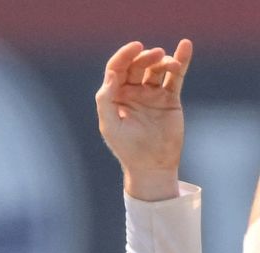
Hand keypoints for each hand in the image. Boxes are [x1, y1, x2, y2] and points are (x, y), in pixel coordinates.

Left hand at [96, 39, 191, 200]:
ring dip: (163, 61)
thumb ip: (106, 99)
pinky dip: (180, 61)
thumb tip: (112, 73)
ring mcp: (151, 94)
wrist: (152, 165)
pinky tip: (185, 47)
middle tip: (157, 54)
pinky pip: (175, 77)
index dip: (125, 55)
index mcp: (114, 96)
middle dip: (146, 57)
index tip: (136, 46)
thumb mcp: (111, 125)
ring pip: (156, 69)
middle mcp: (132, 92)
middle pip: (138, 65)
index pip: (117, 68)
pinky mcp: (169, 99)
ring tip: (170, 64)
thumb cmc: (127, 148)